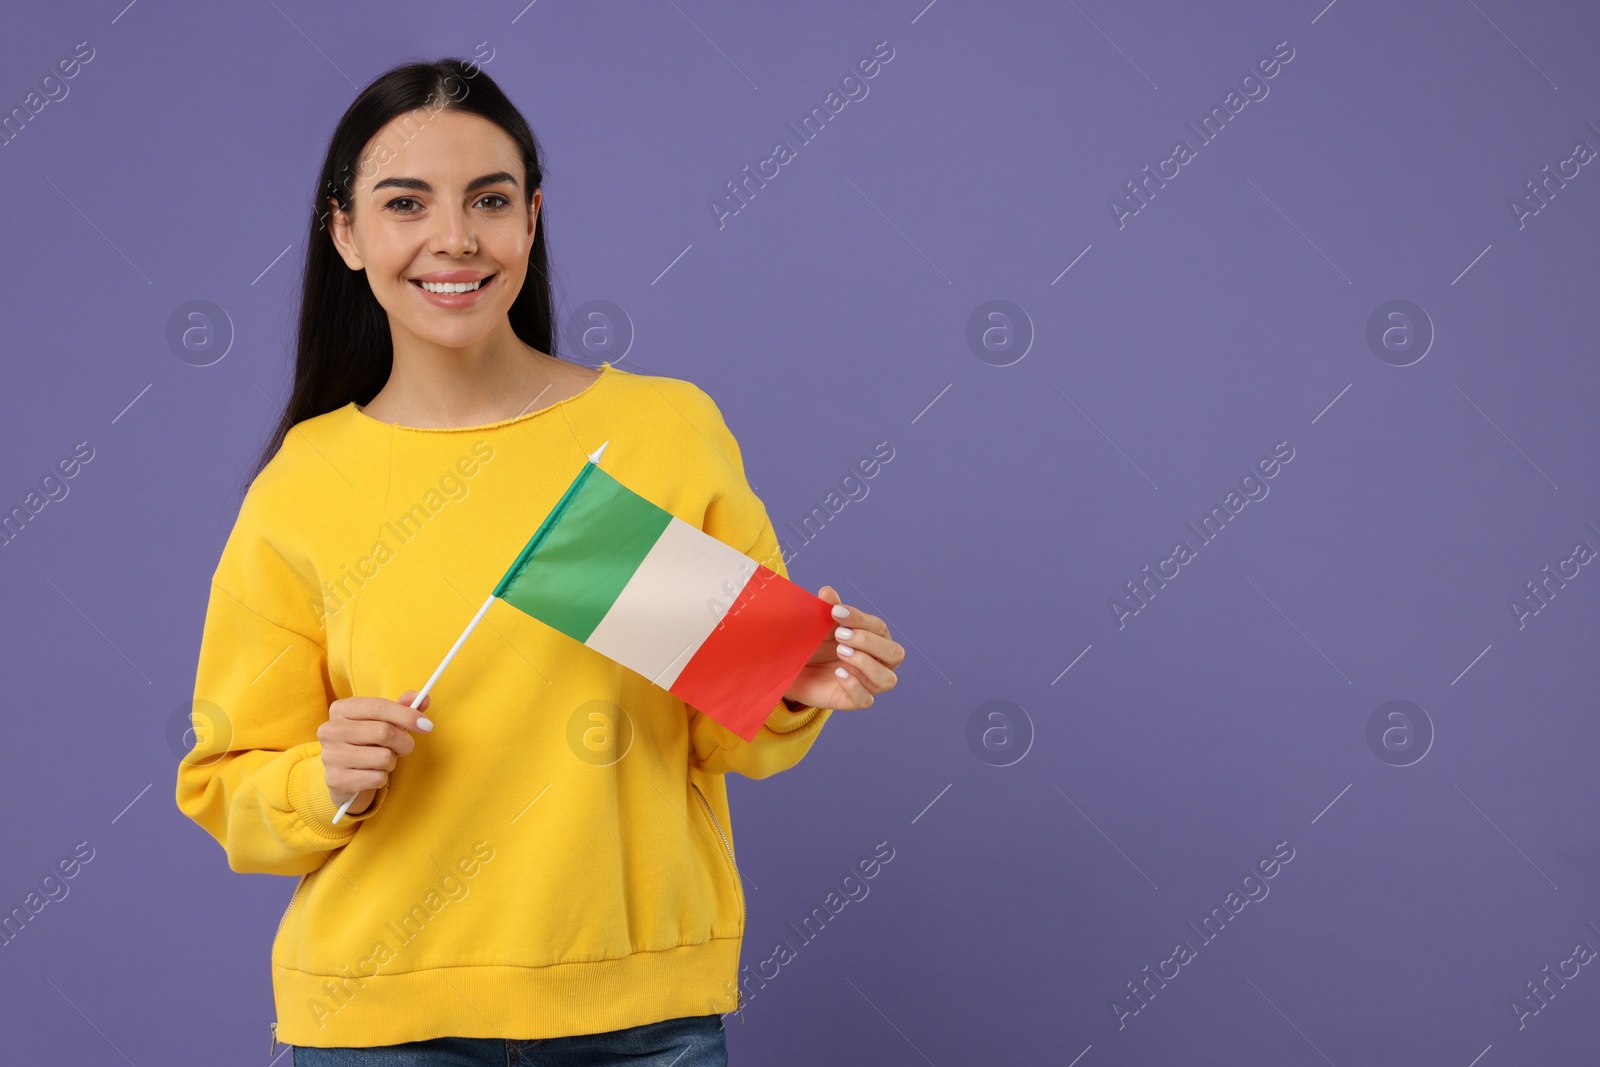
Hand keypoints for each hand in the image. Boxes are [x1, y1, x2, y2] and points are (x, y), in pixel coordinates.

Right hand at [319, 689, 431, 815]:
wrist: (345, 776)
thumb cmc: (367, 742)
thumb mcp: (383, 720)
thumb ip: (403, 707)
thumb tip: (424, 698)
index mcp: (341, 709)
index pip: (379, 706)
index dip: (407, 715)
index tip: (426, 725)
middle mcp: (330, 730)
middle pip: (384, 732)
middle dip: (404, 742)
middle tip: (404, 747)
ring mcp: (330, 755)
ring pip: (383, 757)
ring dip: (392, 761)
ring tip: (382, 760)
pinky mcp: (336, 780)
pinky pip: (377, 778)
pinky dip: (382, 777)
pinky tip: (371, 774)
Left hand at [784, 586, 901, 710]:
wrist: (793, 669)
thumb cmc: (814, 643)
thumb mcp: (819, 624)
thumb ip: (827, 609)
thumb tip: (827, 591)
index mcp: (875, 639)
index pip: (879, 628)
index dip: (860, 619)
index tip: (835, 612)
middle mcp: (878, 662)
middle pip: (895, 653)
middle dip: (869, 642)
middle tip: (840, 635)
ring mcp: (868, 683)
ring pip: (887, 679)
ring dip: (866, 664)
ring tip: (841, 652)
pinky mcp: (853, 700)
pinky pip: (866, 700)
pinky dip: (854, 686)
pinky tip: (838, 673)